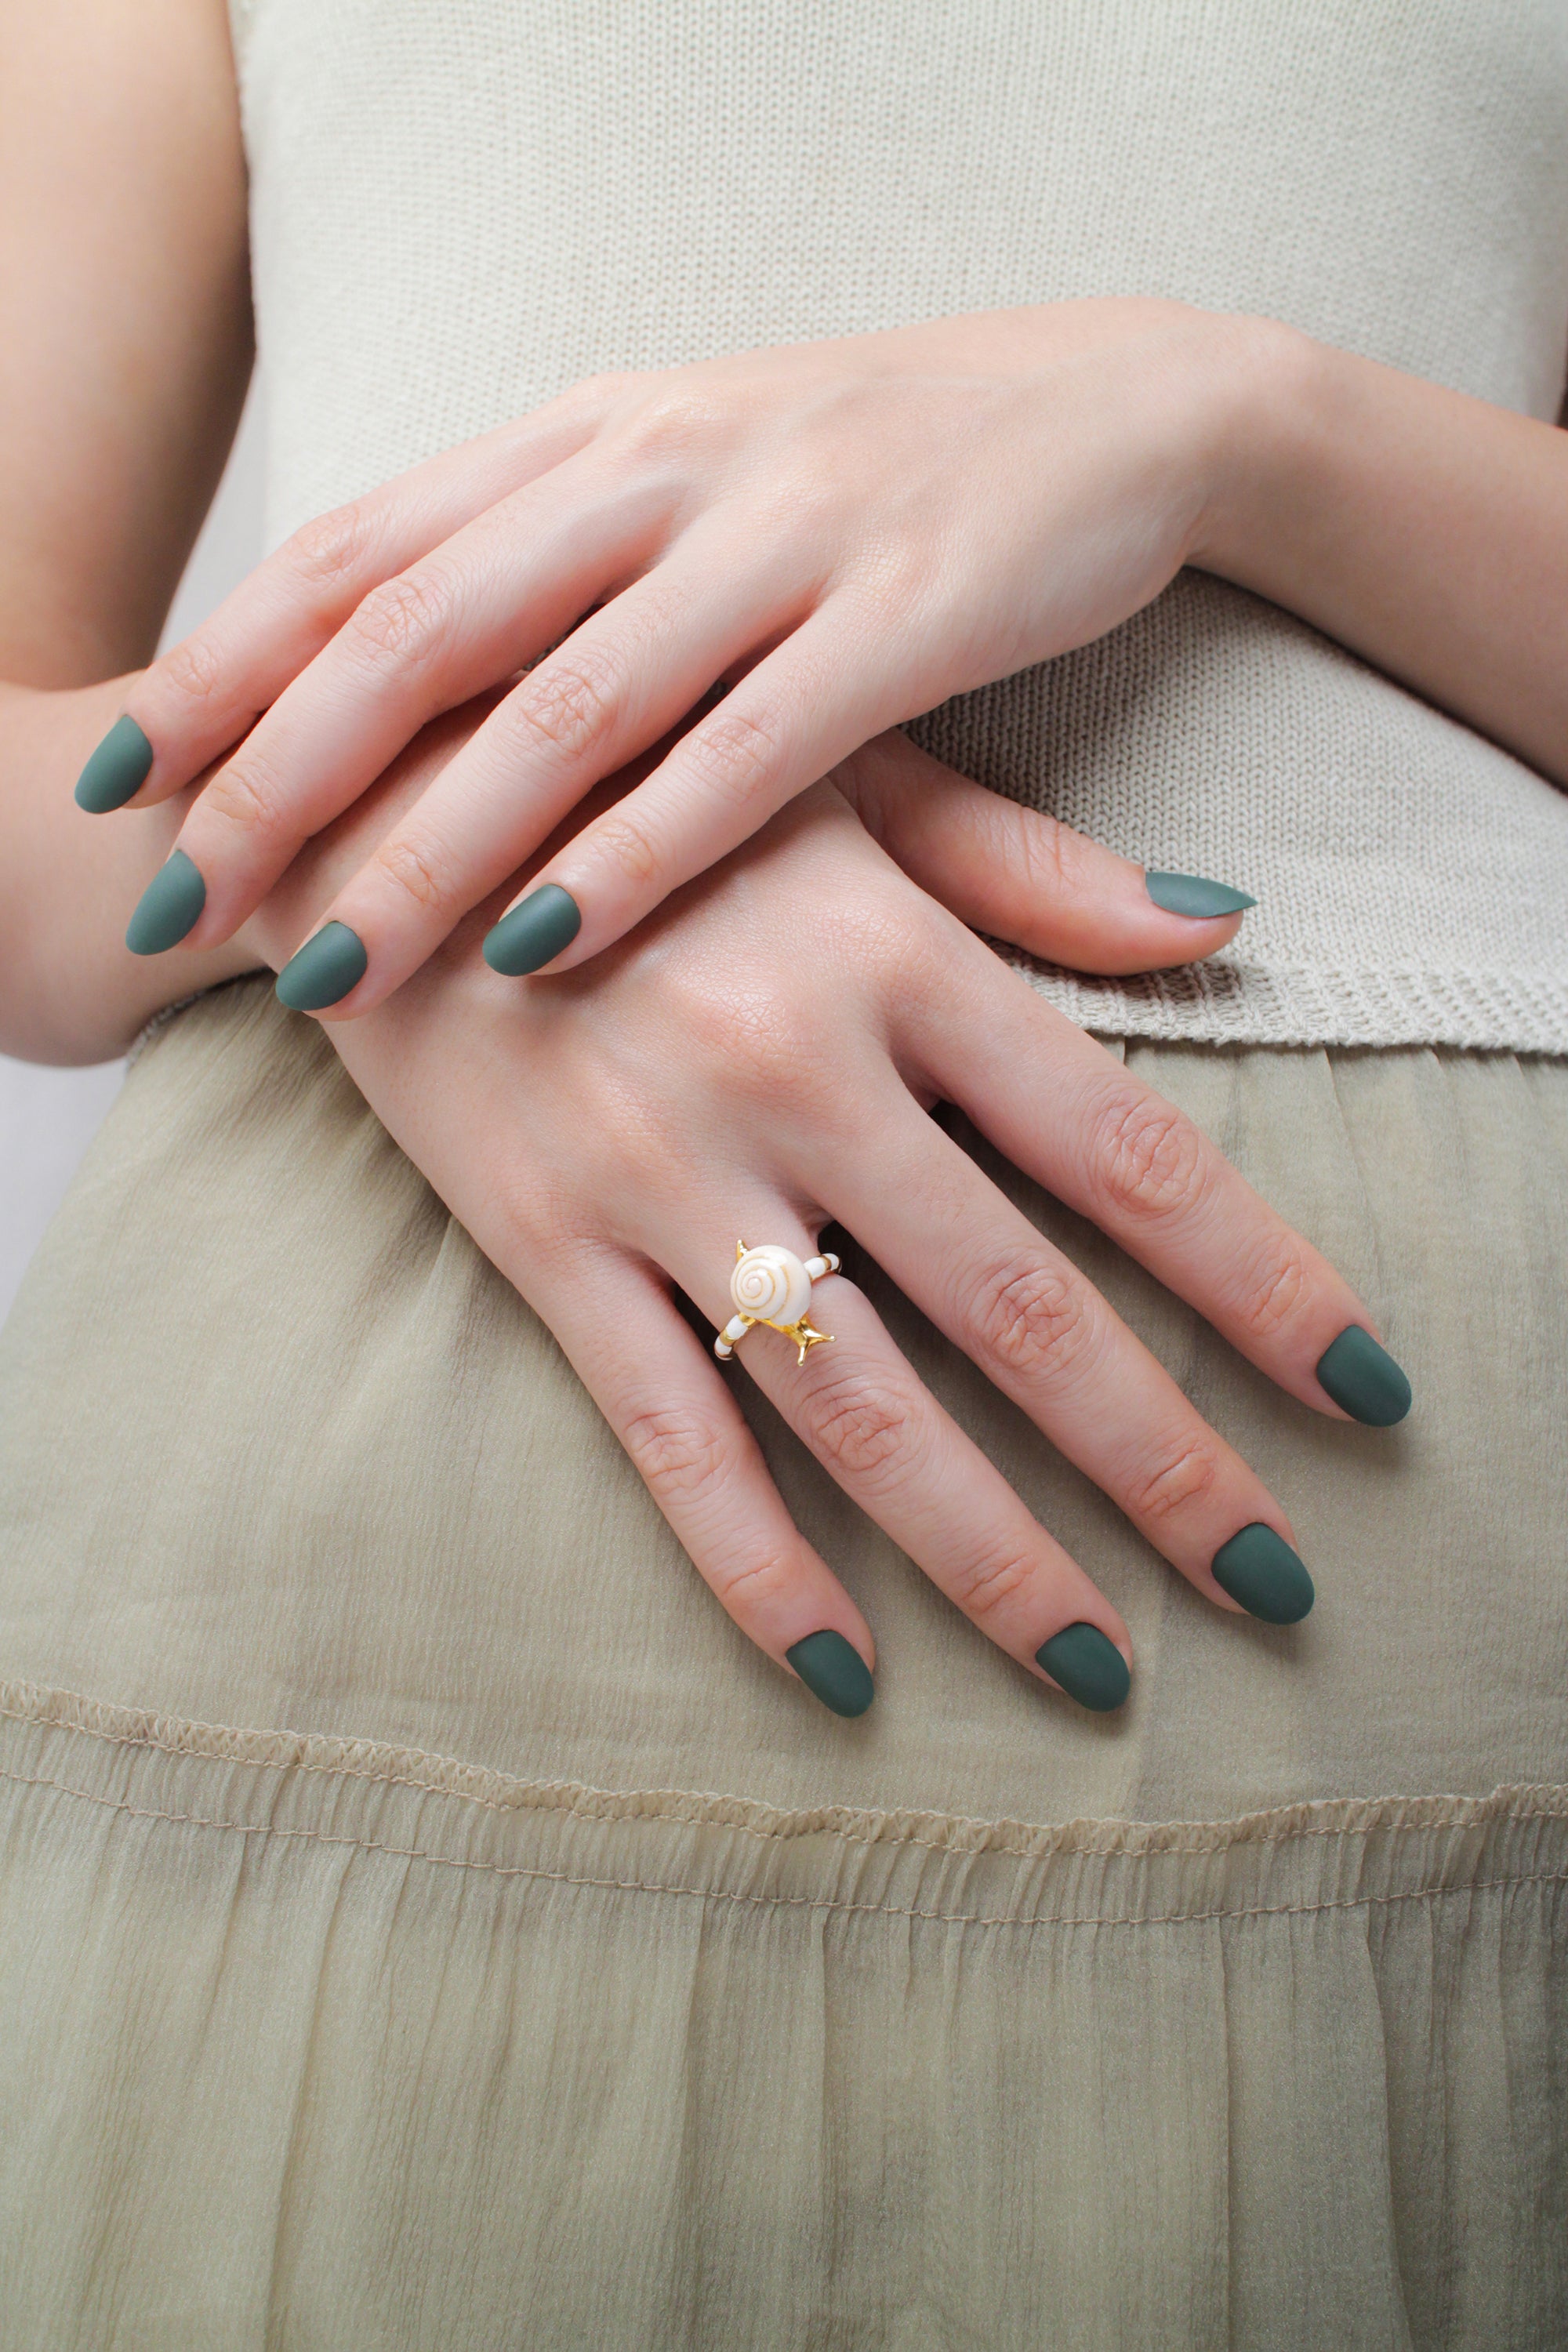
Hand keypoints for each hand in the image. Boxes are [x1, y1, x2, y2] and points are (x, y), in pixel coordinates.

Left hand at [104, 299, 1260, 1008]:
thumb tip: (383, 677)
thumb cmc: (872, 469)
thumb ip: (544, 559)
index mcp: (587, 432)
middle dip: (281, 774)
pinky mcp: (904, 616)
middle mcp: (657, 467)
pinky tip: (553, 945)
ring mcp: (781, 538)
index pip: (360, 547)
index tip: (124, 775)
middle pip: (421, 627)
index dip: (225, 663)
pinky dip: (640, 852)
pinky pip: (746, 752)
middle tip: (181, 899)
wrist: (1115, 405)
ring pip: (564, 702)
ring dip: (434, 844)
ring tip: (332, 967)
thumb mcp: (683, 478)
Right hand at [242, 712, 1396, 1717]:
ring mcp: (662, 1174)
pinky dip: (755, 1561)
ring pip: (860, 1403)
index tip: (1369, 1391)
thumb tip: (1222, 928)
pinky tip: (845, 1668)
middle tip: (1277, 1585)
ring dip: (993, 1551)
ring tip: (1101, 1668)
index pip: (1129, 1156)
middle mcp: (794, 1074)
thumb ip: (1029, 869)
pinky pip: (665, 1435)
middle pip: (1022, 1308)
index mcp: (893, 956)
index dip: (1263, 1285)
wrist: (357, 792)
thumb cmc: (635, 781)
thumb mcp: (837, 780)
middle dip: (1163, 1463)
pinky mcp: (543, 1245)